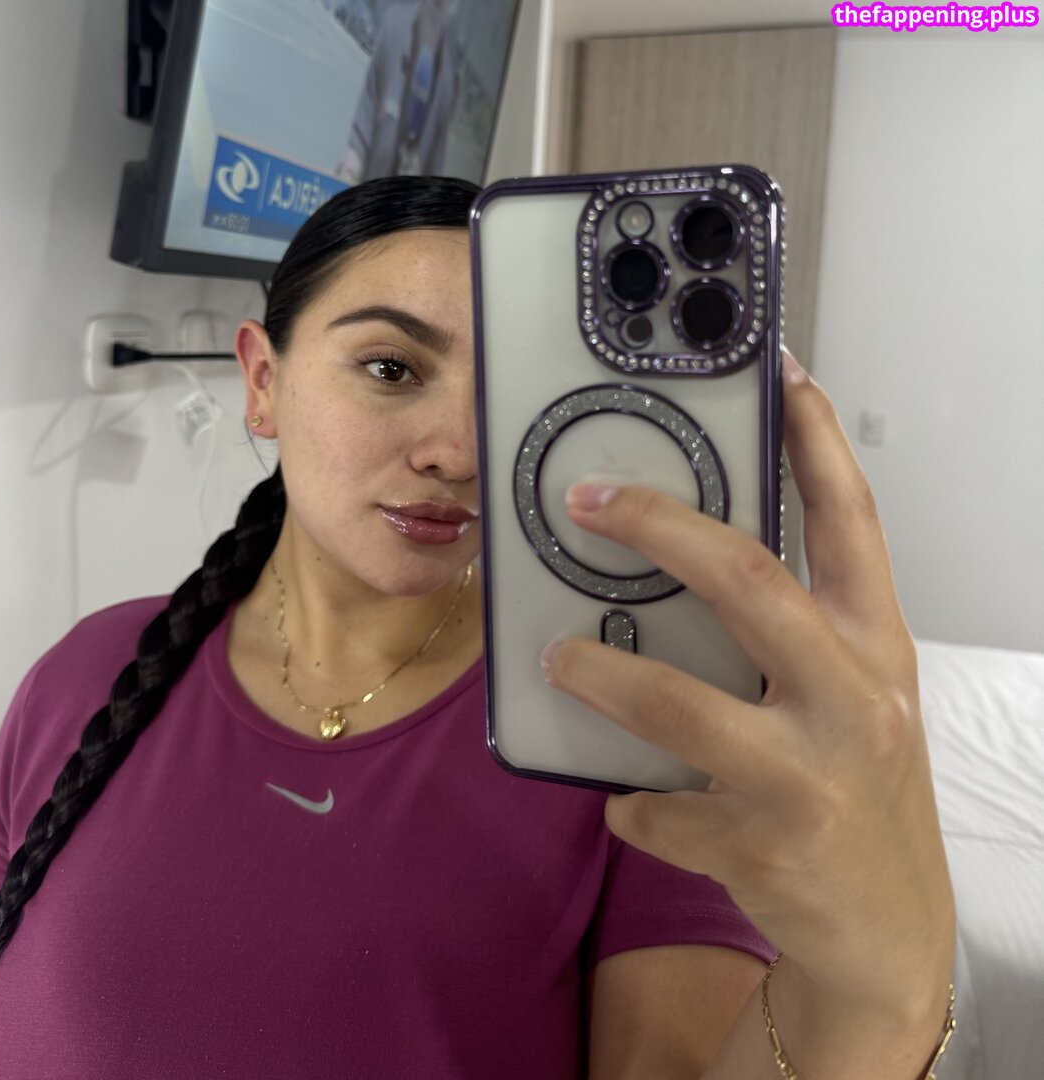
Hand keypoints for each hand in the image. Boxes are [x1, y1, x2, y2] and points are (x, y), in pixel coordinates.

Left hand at [542, 350, 954, 1026]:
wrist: (887, 934)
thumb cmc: (861, 789)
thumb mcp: (852, 697)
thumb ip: (792, 636)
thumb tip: (684, 572)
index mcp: (877, 646)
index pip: (851, 519)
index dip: (814, 438)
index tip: (778, 369)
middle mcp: (854, 697)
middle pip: (747, 581)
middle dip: (659, 528)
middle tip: (587, 499)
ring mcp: (807, 776)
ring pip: (676, 703)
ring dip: (602, 673)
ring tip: (558, 655)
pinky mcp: (758, 846)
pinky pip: (655, 808)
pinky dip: (629, 801)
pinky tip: (624, 799)